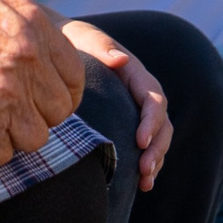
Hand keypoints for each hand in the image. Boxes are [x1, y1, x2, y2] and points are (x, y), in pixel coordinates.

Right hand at [0, 0, 83, 165]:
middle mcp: (27, 57)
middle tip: (5, 108)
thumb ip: (30, 27)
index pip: (74, 79)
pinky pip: (1, 155)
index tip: (38, 98)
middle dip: (34, 115)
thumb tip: (53, 59)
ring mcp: (5, 91)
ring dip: (11, 135)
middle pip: (58, 114)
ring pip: (34, 140)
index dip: (57, 94)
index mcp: (35, 25)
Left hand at [61, 20, 170, 188]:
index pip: (154, 100)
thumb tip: (121, 60)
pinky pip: (145, 146)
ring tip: (144, 182)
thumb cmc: (73, 41)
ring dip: (155, 161)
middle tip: (144, 170)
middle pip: (162, 123)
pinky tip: (140, 185)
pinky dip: (146, 164)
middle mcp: (141, 94)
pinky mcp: (127, 124)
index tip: (140, 141)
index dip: (151, 121)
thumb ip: (102, 47)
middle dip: (157, 148)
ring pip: (157, 138)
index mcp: (135, 74)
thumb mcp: (84, 37)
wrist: (61, 46)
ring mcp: (136, 110)